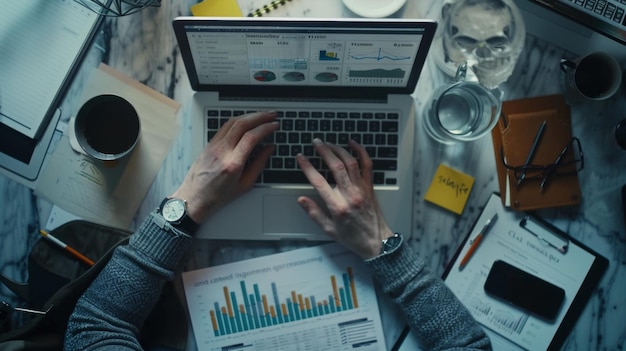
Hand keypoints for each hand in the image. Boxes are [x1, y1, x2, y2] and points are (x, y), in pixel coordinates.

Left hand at [171, 111, 277, 222]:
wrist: (194, 197)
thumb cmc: (218, 195)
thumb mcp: (245, 184)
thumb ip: (259, 164)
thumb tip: (269, 149)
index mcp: (232, 164)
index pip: (251, 137)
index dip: (265, 128)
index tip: (274, 125)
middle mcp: (221, 152)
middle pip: (242, 124)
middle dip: (260, 116)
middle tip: (271, 114)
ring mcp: (213, 146)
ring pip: (232, 122)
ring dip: (249, 115)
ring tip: (261, 115)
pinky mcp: (209, 144)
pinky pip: (225, 126)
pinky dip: (238, 120)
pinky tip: (246, 120)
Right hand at [296, 139, 393, 258]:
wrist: (376, 242)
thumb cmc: (353, 237)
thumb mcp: (329, 230)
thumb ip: (314, 213)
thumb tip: (301, 199)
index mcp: (337, 206)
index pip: (319, 182)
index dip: (307, 167)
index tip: (300, 157)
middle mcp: (350, 195)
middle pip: (336, 167)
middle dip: (324, 151)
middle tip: (316, 142)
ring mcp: (362, 189)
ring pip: (351, 162)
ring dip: (339, 149)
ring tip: (329, 143)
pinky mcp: (370, 186)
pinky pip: (367, 165)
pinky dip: (361, 151)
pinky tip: (352, 143)